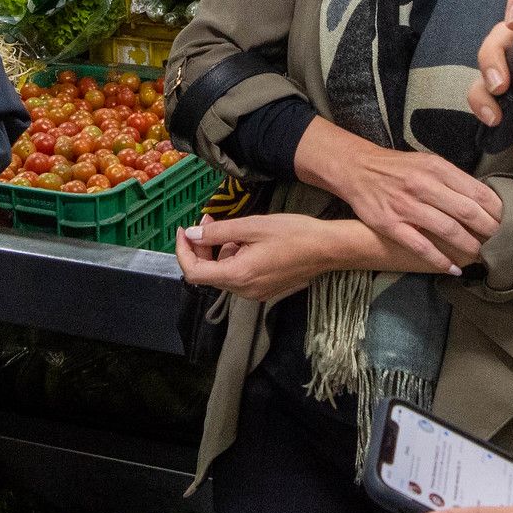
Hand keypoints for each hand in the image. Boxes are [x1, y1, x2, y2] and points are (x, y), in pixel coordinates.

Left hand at [175, 214, 349, 302]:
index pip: (194, 272)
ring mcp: (255, 293)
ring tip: (231, 227)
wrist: (328, 249)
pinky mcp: (265, 289)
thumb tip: (192, 234)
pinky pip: (239, 276)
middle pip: (208, 273)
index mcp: (238, 275)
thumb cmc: (293, 234)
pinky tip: (246, 241)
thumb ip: (218, 232)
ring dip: (219, 251)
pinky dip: (234, 258)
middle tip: (208, 218)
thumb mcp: (252, 226)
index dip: (183, 251)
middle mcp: (244, 291)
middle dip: (202, 246)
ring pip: (223, 274)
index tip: (184, 230)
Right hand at [296, 119, 501, 274]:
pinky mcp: (391, 224)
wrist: (357, 169)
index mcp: (436, 168)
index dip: (497, 210)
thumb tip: (484, 198)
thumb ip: (453, 179)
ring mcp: (406, 206)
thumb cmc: (398, 168)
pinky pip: (421, 246)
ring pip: (447, 230)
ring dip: (469, 246)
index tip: (510, 222)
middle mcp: (423, 186)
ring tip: (482, 256)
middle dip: (489, 230)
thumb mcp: (428, 163)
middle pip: (467, 211)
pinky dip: (440, 259)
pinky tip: (453, 268)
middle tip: (503, 243)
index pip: (476, 191)